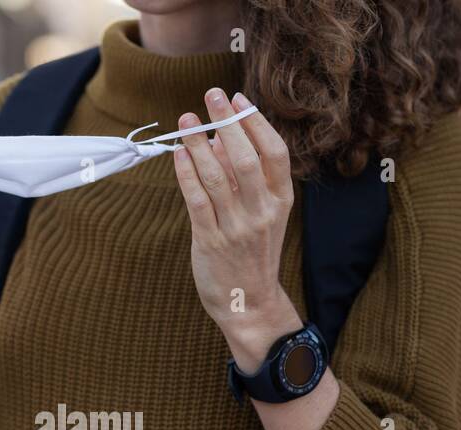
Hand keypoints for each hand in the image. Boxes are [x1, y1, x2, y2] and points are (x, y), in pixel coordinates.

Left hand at [173, 90, 300, 368]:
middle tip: (212, 94)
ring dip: (199, 144)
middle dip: (227, 121)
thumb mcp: (261, 214)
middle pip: (245, 157)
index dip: (256, 122)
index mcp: (281, 201)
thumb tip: (219, 138)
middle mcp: (262, 212)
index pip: (274, 152)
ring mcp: (237, 228)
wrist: (249, 303)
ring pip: (217, 176)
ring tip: (187, 120)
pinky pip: (197, 200)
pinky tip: (178, 153)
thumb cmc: (253, 253)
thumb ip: (243, 178)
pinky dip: (186, 173)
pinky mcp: (211, 242)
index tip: (238, 98)